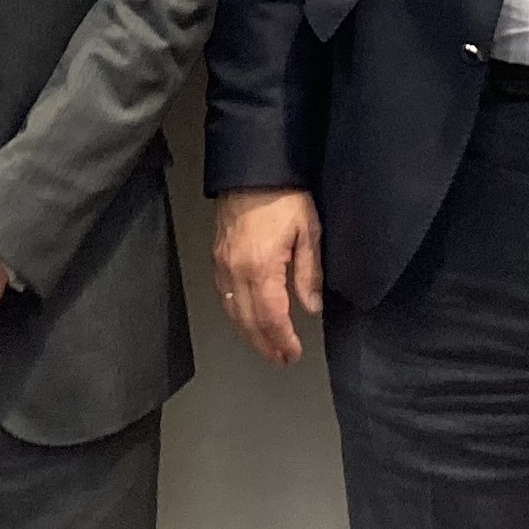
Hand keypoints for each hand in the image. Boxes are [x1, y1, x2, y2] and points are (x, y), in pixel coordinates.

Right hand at [212, 189, 323, 363]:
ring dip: (248, 333)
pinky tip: (246, 319)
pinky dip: (235, 314)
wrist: (252, 169)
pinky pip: (223, 295)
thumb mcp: (308, 231)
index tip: (293, 353)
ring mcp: (222, 265)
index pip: (271, 318)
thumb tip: (311, 307)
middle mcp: (235, 271)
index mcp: (260, 268)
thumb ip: (309, 273)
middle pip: (247, 321)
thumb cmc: (284, 195)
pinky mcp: (217, 257)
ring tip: (266, 346)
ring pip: (231, 311)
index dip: (282, 340)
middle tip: (280, 359)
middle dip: (264, 344)